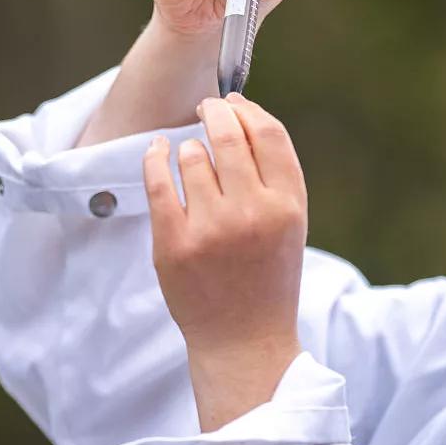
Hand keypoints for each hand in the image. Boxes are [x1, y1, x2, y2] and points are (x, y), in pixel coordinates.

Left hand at [142, 93, 308, 430]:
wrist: (243, 340)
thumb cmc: (267, 277)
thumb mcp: (291, 224)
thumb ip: (274, 175)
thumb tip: (241, 115)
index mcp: (288, 206)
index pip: (268, 134)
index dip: (248, 110)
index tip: (232, 103)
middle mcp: (253, 213)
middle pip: (228, 135)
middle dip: (213, 112)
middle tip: (205, 109)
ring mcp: (211, 229)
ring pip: (190, 155)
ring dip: (187, 147)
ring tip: (189, 156)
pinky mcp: (174, 244)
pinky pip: (156, 181)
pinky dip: (154, 157)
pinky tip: (156, 152)